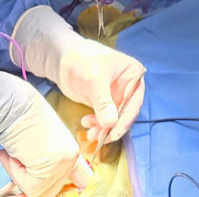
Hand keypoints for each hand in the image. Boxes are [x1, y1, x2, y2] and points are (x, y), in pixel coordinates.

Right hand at [0, 65, 92, 196]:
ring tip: (14, 151)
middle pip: (51, 189)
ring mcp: (63, 160)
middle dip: (30, 179)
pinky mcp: (51, 165)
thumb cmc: (20, 117)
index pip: (81, 178)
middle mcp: (71, 155)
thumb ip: (48, 160)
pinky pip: (28, 185)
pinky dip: (15, 171)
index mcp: (70, 148)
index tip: (69, 185)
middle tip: (17, 159)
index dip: (68, 183)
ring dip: (19, 173)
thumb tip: (42, 186)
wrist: (12, 103)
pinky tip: (14, 152)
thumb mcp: (40, 140)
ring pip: (38, 189)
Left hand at [12, 6, 145, 145]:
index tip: (114, 133)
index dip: (125, 119)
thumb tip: (110, 124)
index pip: (134, 101)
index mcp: (133, 73)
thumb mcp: (94, 80)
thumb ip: (103, 102)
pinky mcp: (107, 102)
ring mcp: (118, 95)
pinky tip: (87, 123)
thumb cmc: (81, 60)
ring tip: (90, 132)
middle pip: (126, 113)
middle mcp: (129, 85)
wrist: (64, 60)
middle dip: (112, 126)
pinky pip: (106, 119)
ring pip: (115, 118)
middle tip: (99, 136)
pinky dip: (98, 125)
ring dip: (103, 128)